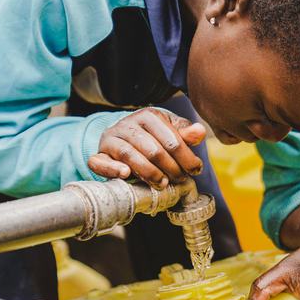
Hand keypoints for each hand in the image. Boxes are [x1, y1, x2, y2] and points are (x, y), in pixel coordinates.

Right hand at [87, 108, 206, 187]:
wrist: (122, 136)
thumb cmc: (152, 135)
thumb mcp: (170, 130)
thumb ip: (184, 133)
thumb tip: (200, 131)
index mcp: (149, 116)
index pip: (171, 140)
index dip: (187, 158)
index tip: (196, 170)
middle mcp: (128, 124)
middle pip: (153, 150)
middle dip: (171, 168)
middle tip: (180, 179)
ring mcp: (112, 138)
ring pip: (131, 156)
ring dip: (149, 173)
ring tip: (162, 184)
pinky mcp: (100, 153)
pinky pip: (101, 162)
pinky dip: (113, 169)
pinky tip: (126, 174)